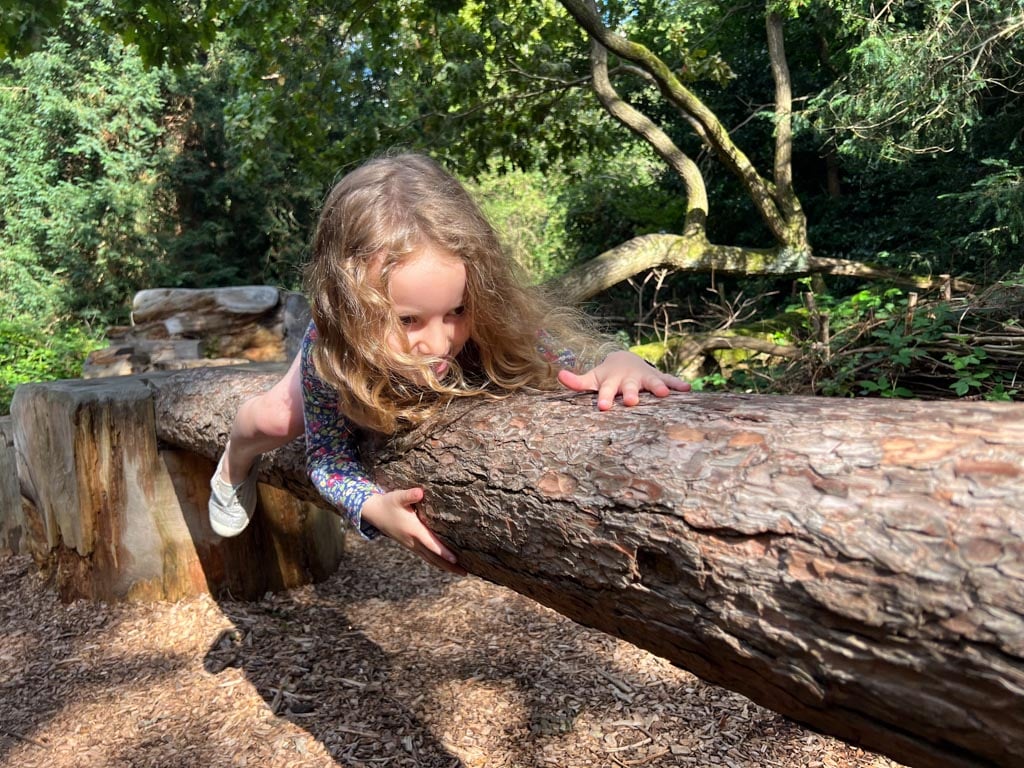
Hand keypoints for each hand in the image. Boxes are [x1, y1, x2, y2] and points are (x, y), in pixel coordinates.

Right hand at [360, 487, 465, 575]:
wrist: (374, 513)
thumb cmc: (388, 503)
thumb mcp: (398, 496)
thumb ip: (409, 495)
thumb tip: (420, 492)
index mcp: (413, 530)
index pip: (430, 543)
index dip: (443, 552)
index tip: (455, 559)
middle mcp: (413, 541)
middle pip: (433, 557)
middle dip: (449, 566)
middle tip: (466, 573)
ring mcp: (411, 545)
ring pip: (430, 560)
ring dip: (445, 567)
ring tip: (461, 572)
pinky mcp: (410, 545)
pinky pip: (426, 557)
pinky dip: (437, 562)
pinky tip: (446, 565)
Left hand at [557, 350, 690, 409]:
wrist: (624, 359)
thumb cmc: (606, 376)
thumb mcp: (592, 378)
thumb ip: (577, 381)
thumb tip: (560, 375)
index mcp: (611, 382)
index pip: (606, 391)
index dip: (605, 398)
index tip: (604, 407)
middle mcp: (628, 380)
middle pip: (629, 387)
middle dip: (631, 394)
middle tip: (632, 402)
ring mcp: (644, 378)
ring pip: (651, 383)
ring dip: (657, 387)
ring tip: (664, 395)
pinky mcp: (657, 378)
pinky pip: (668, 380)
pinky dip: (677, 384)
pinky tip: (687, 389)